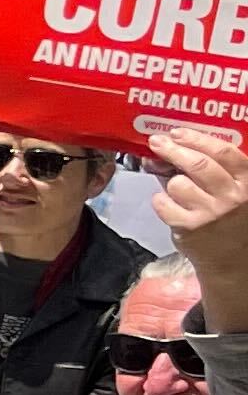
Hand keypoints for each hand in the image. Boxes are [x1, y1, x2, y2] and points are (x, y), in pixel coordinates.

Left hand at [148, 125, 247, 327]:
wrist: (233, 261)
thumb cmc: (230, 219)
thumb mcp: (233, 191)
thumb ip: (212, 171)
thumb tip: (172, 147)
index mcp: (247, 183)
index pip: (224, 152)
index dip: (197, 139)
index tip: (177, 132)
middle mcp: (232, 197)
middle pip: (197, 164)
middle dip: (172, 149)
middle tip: (157, 142)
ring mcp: (211, 213)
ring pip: (177, 183)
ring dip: (170, 182)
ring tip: (178, 190)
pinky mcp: (190, 228)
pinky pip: (162, 203)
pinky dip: (161, 201)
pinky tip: (170, 206)